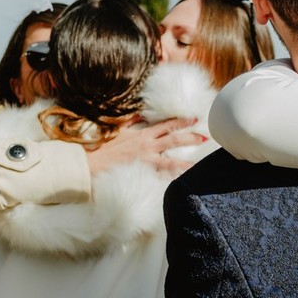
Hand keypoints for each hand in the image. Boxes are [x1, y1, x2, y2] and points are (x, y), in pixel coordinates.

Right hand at [86, 117, 206, 176]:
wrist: (91, 162)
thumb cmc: (103, 146)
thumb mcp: (118, 130)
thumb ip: (131, 123)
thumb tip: (139, 115)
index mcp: (142, 134)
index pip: (166, 125)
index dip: (182, 122)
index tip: (195, 119)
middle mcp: (147, 146)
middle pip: (174, 140)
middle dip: (191, 138)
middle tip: (205, 137)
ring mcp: (145, 161)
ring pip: (170, 161)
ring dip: (186, 162)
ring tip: (199, 164)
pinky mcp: (141, 173)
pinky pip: (159, 177)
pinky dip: (170, 179)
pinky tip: (181, 181)